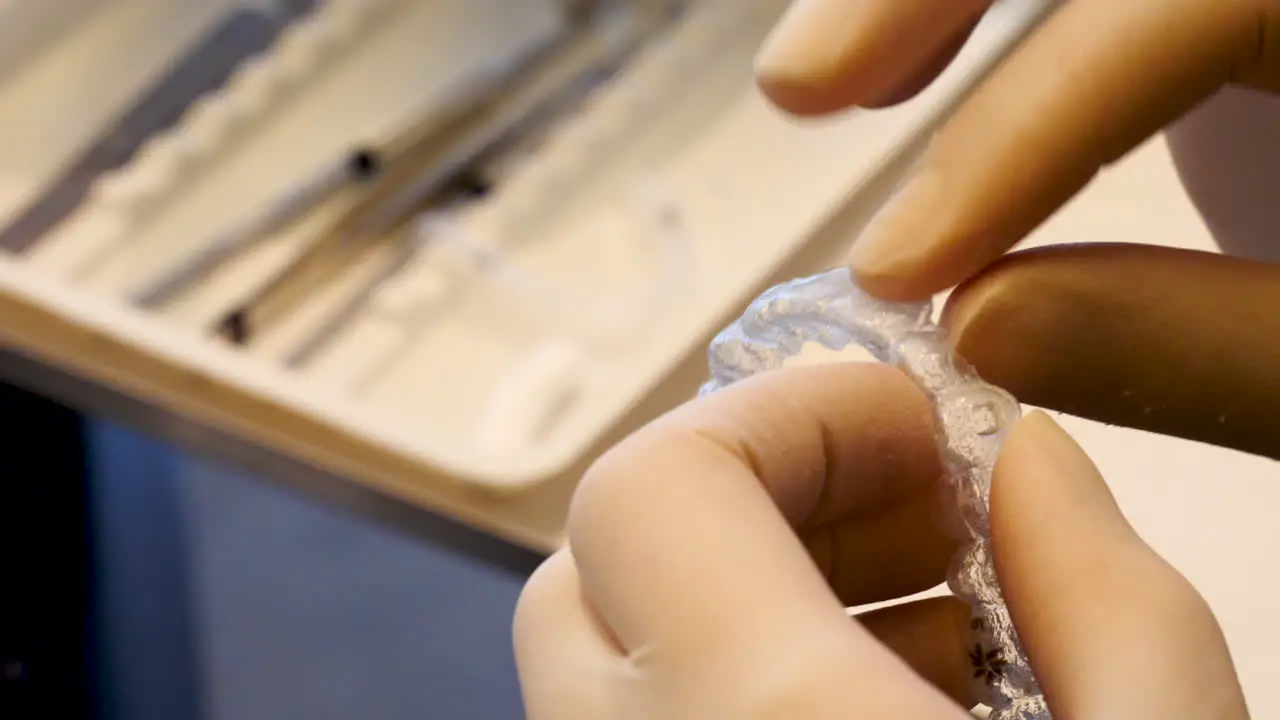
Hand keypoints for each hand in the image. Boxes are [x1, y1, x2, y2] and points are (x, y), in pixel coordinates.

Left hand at [513, 363, 1247, 717]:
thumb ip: (1112, 604)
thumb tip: (1028, 467)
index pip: (655, 484)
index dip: (783, 418)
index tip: (912, 431)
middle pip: (606, 557)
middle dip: (758, 498)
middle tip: (911, 523)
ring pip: (605, 659)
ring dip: (740, 596)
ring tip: (918, 641)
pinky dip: (721, 689)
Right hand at [753, 0, 1279, 459]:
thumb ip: (1185, 345)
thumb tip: (977, 324)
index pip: (1178, 17)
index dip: (1017, 135)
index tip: (897, 269)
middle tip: (800, 88)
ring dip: (925, 1)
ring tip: (820, 84)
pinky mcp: (1203, 24)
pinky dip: (969, 20)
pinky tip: (905, 78)